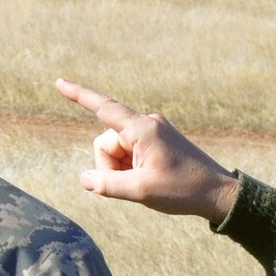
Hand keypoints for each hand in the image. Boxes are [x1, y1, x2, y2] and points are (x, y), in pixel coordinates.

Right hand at [54, 78, 239, 221]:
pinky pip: (128, 152)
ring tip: (144, 182)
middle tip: (134, 184)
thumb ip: (108, 185)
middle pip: (105, 142)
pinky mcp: (156, 141)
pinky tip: (149, 179)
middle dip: (109, 166)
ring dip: (120, 169)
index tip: (58, 83)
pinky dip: (129, 168)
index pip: (103, 108)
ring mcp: (152, 131)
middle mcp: (146, 123)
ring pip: (115, 150)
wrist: (217, 193)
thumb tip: (84, 179)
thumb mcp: (141, 191)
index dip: (78, 95)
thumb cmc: (182, 190)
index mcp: (143, 129)